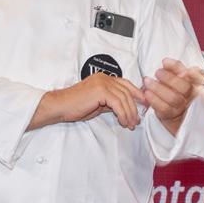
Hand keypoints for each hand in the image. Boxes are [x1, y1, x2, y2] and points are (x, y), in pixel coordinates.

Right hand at [29, 72, 144, 130]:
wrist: (59, 106)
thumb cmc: (75, 106)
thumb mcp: (98, 104)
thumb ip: (111, 103)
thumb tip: (125, 108)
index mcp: (104, 78)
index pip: (125, 84)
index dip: (137, 93)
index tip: (144, 104)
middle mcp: (105, 78)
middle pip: (127, 92)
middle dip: (135, 107)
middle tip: (137, 120)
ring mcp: (103, 82)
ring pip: (124, 98)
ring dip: (129, 113)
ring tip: (131, 124)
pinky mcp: (100, 90)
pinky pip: (118, 103)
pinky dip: (123, 114)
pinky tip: (123, 122)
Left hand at [140, 57, 203, 135]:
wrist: (175, 113)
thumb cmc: (175, 91)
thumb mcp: (177, 78)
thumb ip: (174, 69)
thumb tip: (166, 61)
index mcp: (195, 84)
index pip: (194, 75)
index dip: (185, 71)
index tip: (167, 62)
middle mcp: (191, 96)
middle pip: (184, 87)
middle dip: (169, 78)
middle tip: (157, 72)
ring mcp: (182, 107)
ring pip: (173, 98)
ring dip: (158, 88)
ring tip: (147, 81)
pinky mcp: (171, 116)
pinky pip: (164, 108)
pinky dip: (154, 99)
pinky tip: (147, 93)